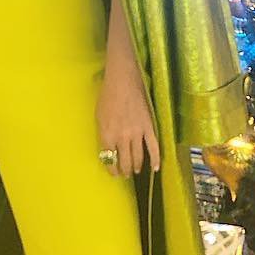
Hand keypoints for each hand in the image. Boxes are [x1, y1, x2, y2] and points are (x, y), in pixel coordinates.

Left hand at [95, 57, 159, 177]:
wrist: (123, 80)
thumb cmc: (107, 96)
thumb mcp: (99, 117)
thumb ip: (103, 135)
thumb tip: (108, 149)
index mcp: (107, 135)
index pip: (109, 159)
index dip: (111, 169)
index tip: (113, 173)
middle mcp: (122, 137)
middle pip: (124, 161)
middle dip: (124, 171)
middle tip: (124, 175)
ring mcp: (137, 133)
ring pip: (138, 157)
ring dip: (136, 167)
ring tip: (135, 171)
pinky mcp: (148, 127)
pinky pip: (153, 146)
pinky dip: (155, 159)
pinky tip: (155, 168)